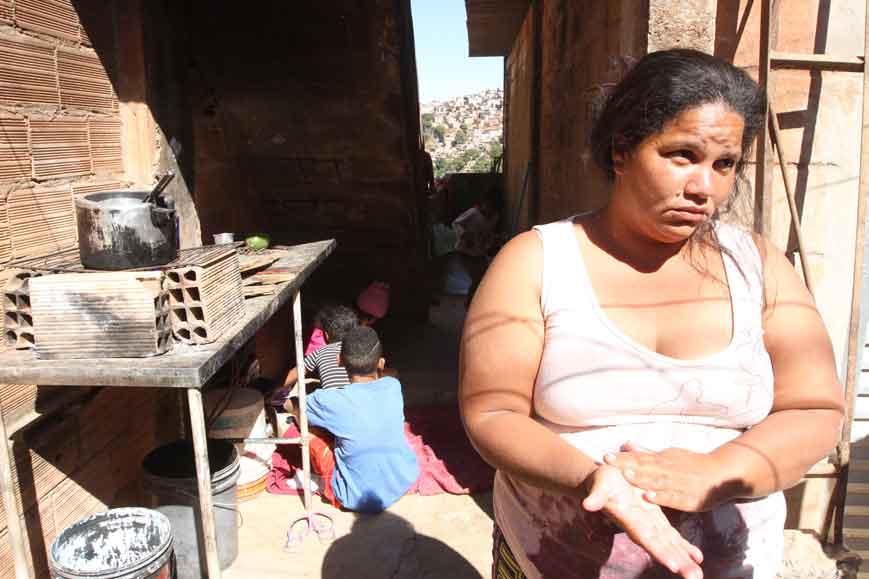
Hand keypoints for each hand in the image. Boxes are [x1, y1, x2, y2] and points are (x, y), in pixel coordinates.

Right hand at [583, 465, 703, 577]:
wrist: (606, 478)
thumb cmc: (601, 480)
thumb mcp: (599, 485)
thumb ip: (596, 496)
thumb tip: (587, 504)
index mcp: (630, 519)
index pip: (646, 538)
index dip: (659, 551)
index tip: (674, 565)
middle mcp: (641, 526)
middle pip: (662, 547)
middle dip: (678, 562)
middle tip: (695, 578)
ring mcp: (650, 524)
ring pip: (670, 544)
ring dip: (684, 559)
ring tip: (697, 574)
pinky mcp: (656, 519)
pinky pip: (672, 535)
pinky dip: (684, 546)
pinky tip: (697, 557)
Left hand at [603, 442, 744, 511]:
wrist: (721, 473)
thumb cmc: (691, 464)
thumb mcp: (668, 455)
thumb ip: (646, 452)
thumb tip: (626, 444)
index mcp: (661, 460)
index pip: (638, 458)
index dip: (622, 457)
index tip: (605, 456)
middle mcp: (667, 470)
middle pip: (644, 467)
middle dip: (626, 464)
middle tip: (608, 461)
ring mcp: (677, 484)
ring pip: (656, 481)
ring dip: (641, 478)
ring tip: (626, 475)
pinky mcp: (686, 498)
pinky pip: (672, 498)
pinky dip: (660, 497)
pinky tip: (649, 497)